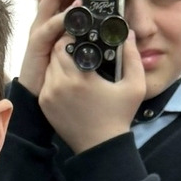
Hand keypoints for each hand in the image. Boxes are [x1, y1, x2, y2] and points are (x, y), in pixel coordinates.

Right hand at [18, 0, 104, 96]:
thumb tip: (123, 26)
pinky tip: (75, 13)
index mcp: (59, 16)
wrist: (43, 97)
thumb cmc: (65, 72)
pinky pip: (48, 27)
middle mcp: (48, 18)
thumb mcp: (84, 47)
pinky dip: (61, 18)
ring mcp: (41, 30)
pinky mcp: (37, 45)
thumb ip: (97, 35)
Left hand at [39, 28, 144, 152]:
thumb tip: (128, 33)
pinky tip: (68, 80)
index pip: (64, 44)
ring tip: (74, 62)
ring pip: (49, 66)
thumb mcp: (135, 86)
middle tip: (78, 46)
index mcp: (81, 78)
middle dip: (65, 47)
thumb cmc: (119, 115)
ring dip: (59, 62)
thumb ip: (132, 57)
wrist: (100, 147)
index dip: (72, 36)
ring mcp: (49, 95)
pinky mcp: (45, 104)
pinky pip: (46, 81)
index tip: (82, 35)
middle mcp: (60, 84)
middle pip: (54, 53)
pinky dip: (54, 77)